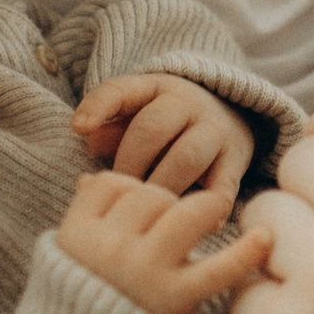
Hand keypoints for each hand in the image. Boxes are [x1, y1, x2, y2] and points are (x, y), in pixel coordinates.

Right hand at [57, 168, 269, 313]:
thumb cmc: (84, 304)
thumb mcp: (69, 259)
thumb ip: (82, 216)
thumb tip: (88, 178)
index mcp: (76, 236)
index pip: (112, 184)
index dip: (129, 192)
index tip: (135, 215)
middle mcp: (109, 249)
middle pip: (150, 195)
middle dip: (164, 204)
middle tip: (167, 232)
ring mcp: (144, 271)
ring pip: (182, 212)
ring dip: (200, 212)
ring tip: (208, 222)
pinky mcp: (177, 297)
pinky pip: (218, 268)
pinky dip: (245, 253)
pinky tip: (265, 238)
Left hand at [72, 72, 257, 218]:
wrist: (233, 115)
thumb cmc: (170, 123)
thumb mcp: (139, 114)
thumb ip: (112, 128)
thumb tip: (89, 141)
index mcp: (155, 88)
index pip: (122, 90)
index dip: (98, 106)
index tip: (78, 128)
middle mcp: (188, 104)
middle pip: (152, 128)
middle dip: (129, 163)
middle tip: (118, 192)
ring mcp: (215, 131)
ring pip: (187, 157)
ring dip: (161, 186)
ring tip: (147, 210)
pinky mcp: (236, 160)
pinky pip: (223, 186)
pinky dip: (208, 208)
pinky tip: (191, 225)